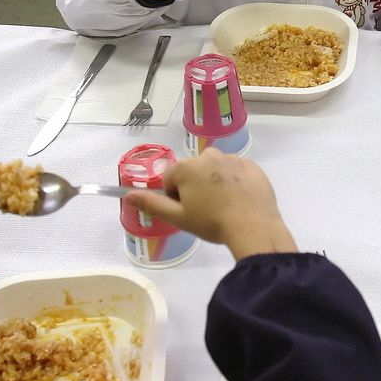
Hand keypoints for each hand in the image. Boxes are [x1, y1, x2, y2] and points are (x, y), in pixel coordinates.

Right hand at [126, 149, 296, 259]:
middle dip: (195, 187)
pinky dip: (235, 181)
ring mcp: (232, 158)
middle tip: (206, 210)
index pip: (170, 178)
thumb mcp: (178, 217)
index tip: (188, 210)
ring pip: (215, 169)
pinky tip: (240, 200)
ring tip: (224, 205)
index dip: (175, 196)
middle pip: (192, 171)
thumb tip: (127, 195)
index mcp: (187, 167)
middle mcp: (208, 155)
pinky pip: (236, 171)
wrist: (253, 226)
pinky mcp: (252, 165)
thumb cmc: (211, 222)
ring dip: (214, 182)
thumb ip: (152, 203)